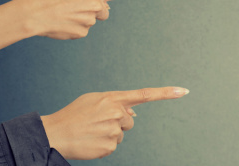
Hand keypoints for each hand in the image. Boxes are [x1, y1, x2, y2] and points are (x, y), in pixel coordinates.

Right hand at [24, 0, 162, 39]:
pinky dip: (74, 28)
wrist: (35, 13)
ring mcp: (91, 21)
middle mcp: (96, 5)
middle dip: (95, 11)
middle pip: (104, 12)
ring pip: (92, 21)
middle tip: (75, 8)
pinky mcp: (83, 33)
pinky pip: (83, 31)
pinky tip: (63, 24)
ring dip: (81, 19)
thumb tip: (104, 11)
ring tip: (64, 15)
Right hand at [41, 86, 189, 159]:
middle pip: (130, 120)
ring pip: (122, 134)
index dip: (166, 93)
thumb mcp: (93, 100)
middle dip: (118, 122)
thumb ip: (115, 102)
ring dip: (110, 134)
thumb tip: (134, 112)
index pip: (145, 94)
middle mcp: (116, 113)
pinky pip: (114, 146)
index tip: (184, 91)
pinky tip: (91, 142)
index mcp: (112, 98)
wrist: (54, 134)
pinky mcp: (110, 146)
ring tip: (91, 132)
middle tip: (97, 123)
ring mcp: (114, 130)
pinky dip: (104, 145)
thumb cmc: (73, 115)